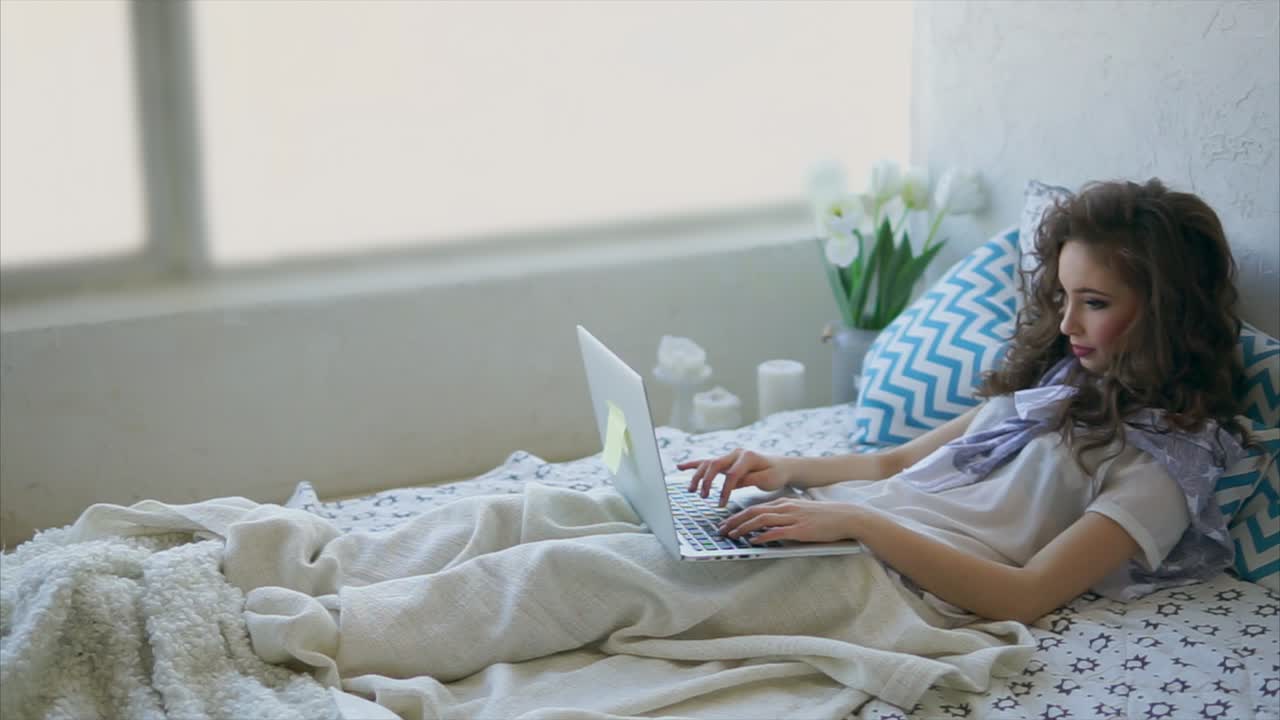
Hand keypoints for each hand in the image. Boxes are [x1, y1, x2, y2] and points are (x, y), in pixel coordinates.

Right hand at [675, 449, 791, 506]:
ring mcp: (729, 456)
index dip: (725, 490)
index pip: (732, 474)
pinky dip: (694, 465)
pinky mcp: (726, 461)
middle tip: (704, 497)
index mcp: (748, 456)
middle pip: (715, 464)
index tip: (721, 505)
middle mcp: (736, 453)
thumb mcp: (768, 479)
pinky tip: (680, 467)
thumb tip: (732, 485)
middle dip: (707, 481)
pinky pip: (707, 462)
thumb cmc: (776, 474)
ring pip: (708, 463)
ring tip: (692, 490)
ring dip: (698, 476)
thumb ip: (750, 480)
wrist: (781, 466)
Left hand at [718, 498, 862, 544]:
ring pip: (761, 520)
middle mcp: (785, 508)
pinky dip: (762, 536)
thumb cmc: (824, 517)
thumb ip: (784, 516)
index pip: (755, 508)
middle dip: (734, 521)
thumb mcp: (800, 511)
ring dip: (743, 528)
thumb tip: (769, 525)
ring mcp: (792, 518)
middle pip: (753, 512)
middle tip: (721, 530)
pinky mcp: (800, 530)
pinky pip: (776, 532)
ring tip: (732, 535)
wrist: (845, 516)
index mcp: (784, 503)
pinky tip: (752, 541)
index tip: (726, 523)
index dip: (738, 516)